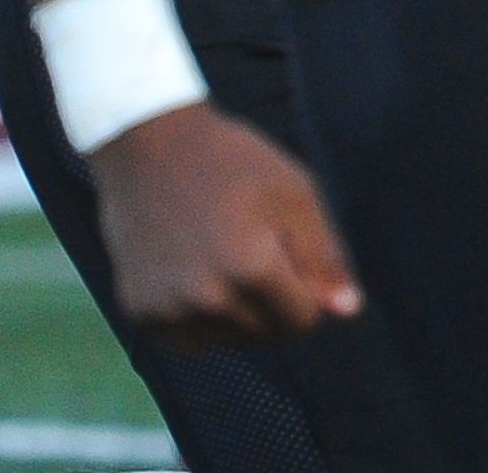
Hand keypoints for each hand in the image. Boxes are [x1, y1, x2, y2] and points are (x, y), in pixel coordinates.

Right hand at [91, 100, 364, 348]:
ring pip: (226, 341)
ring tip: (219, 258)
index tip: (288, 253)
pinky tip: (191, 272)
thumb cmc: (232, 164)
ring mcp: (168, 309)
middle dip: (270, 301)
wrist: (149, 146)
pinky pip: (187, 339)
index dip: (305, 287)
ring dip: (234, 313)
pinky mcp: (138, 311)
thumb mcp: (293, 194)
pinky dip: (196, 319)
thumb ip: (324, 257)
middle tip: (250, 247)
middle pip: (264, 333)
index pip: (302, 319)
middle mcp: (208, 299)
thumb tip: (349, 311)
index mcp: (252, 268)